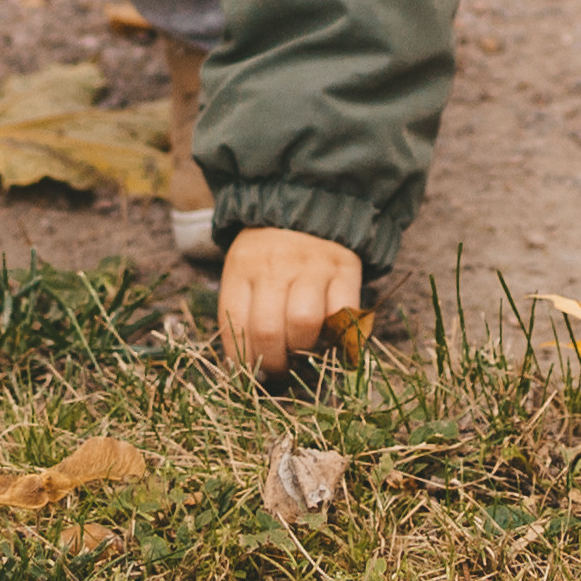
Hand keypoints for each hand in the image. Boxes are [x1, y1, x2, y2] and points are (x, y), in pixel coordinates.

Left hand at [218, 228, 363, 378]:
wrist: (306, 204)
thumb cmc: (268, 253)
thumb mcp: (243, 270)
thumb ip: (243, 312)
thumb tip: (246, 369)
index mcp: (242, 268)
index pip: (235, 325)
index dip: (243, 360)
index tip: (251, 375)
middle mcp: (275, 266)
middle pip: (269, 330)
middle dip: (274, 363)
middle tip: (280, 370)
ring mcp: (312, 266)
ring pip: (304, 323)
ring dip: (304, 350)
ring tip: (304, 353)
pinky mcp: (345, 269)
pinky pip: (343, 314)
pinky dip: (339, 336)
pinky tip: (331, 340)